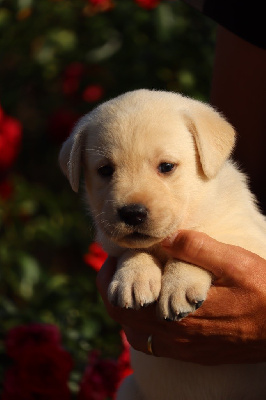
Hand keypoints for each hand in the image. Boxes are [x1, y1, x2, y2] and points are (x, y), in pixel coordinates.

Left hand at [96, 230, 265, 364]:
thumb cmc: (263, 292)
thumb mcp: (234, 262)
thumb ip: (197, 248)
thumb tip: (164, 236)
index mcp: (177, 313)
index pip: (123, 303)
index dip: (110, 281)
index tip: (112, 261)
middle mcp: (175, 337)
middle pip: (124, 319)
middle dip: (115, 292)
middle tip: (119, 268)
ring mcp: (183, 348)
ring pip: (137, 333)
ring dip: (129, 309)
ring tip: (135, 285)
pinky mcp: (193, 353)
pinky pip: (155, 345)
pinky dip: (144, 326)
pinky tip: (154, 307)